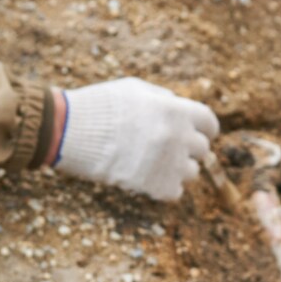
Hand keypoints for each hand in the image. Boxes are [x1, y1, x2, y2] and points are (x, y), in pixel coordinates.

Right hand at [52, 78, 218, 200]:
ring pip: (192, 172)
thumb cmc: (100, 106)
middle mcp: (179, 137)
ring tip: (153, 163)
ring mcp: (170, 163)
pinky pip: (176, 191)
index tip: (197, 133)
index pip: (210, 123)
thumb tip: (179, 107)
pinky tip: (147, 178)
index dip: (204, 129)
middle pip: (202, 149)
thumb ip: (163, 99)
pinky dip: (164, 187)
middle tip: (166, 149)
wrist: (70, 131)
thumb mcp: (135, 90)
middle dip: (187, 148)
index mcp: (176, 110)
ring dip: (177, 169)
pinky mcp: (157, 186)